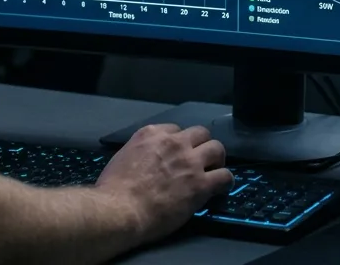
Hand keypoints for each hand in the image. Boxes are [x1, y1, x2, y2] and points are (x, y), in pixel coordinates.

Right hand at [94, 124, 231, 241]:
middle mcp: (174, 142)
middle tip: (199, 160)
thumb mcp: (122, 156)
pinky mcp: (201, 184)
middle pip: (200, 133)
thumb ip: (139, 151)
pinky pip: (225, 176)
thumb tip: (145, 159)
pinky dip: (225, 181)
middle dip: (201, 145)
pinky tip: (221, 188)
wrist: (120, 210)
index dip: (179, 143)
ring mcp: (190, 162)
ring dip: (216, 159)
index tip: (177, 155)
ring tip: (214, 170)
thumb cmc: (113, 189)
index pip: (175, 130)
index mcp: (152, 134)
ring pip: (217, 148)